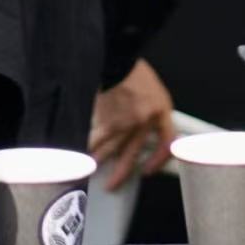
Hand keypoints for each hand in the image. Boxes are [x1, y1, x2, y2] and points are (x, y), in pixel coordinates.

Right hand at [87, 58, 175, 190]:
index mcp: (160, 112)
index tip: (149, 169)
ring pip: (108, 151)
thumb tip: (146, 134)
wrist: (119, 59)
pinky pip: (95, 137)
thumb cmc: (137, 74)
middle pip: (131, 156)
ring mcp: (122, 123)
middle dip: (120, 174)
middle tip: (111, 185)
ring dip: (97, 162)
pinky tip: (78, 153)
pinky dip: (86, 145)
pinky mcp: (105, 120)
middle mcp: (142, 122)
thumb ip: (153, 114)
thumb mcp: (155, 93)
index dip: (159, 160)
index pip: (166, 143)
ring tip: (88, 171)